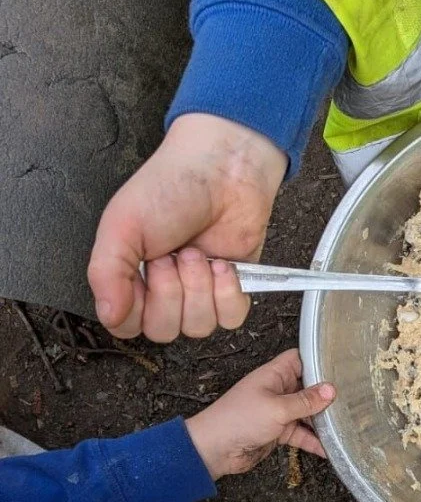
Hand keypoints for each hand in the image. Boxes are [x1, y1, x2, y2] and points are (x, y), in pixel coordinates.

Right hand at [88, 113, 286, 341]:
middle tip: (172, 255)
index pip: (127, 326)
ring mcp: (200, 292)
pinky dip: (227, 293)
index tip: (142, 272)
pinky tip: (223, 264)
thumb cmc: (170, 188)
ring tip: (197, 252)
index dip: (136, 308)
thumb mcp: (121, 226)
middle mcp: (164, 290)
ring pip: (198, 327)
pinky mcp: (233, 289)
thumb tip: (108, 315)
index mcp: (130, 276)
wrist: (223, 171)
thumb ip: (106, 274)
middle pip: (164, 331)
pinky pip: (231, 319)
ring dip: (198, 287)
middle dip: (170, 291)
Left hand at [185, 349, 333, 480]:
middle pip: (308, 388)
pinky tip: (329, 449)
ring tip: (345, 425)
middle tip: (351, 400)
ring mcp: (278, 411)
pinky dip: (313, 441)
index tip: (340, 367)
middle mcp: (278, 390)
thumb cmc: (238, 420)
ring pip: (307, 413)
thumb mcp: (277, 408)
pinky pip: (301, 434)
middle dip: (326, 395)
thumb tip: (331, 390)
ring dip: (322, 420)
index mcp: (274, 375)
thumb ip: (306, 401)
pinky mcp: (278, 431)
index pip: (300, 359)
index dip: (318, 361)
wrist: (214, 450)